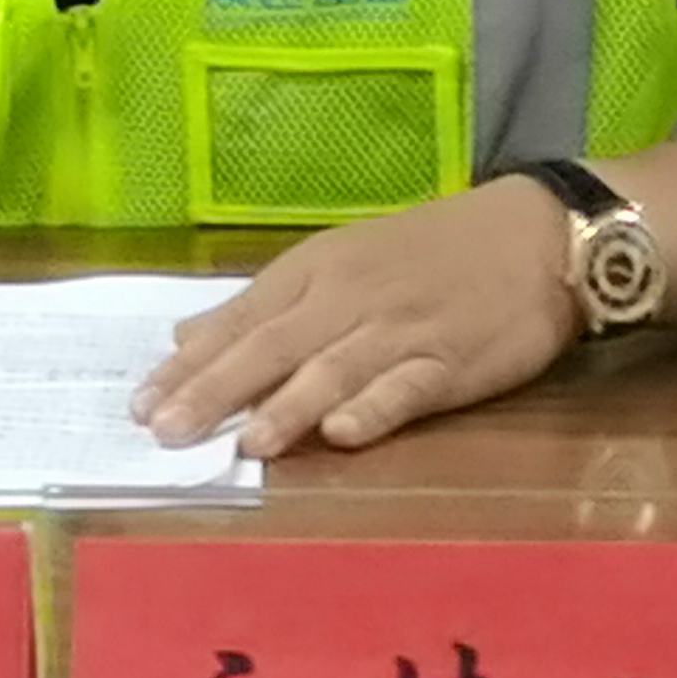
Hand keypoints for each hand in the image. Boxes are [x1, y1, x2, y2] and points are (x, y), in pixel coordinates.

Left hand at [137, 178, 582, 459]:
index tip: (140, 403)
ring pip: (334, 369)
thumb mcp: (339, 262)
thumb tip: (185, 337)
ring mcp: (401, 331)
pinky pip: (408, 387)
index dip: (190, 364)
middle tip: (166, 432)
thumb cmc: (430, 252)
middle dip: (216, 391)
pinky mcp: (452, 360)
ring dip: (288, 406)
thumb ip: (265, 305)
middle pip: (272, 347)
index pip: (240, 320)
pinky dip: (375, 408)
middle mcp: (349, 298)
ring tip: (245, 443)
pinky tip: (344, 435)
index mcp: (317, 271)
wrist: (536, 234)